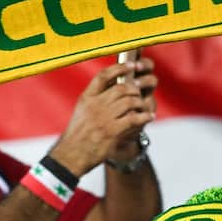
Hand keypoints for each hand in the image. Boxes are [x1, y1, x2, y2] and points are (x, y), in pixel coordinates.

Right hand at [50, 57, 156, 174]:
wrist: (72, 155)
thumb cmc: (78, 134)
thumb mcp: (82, 111)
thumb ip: (96, 98)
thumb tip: (115, 86)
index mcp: (87, 98)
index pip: (104, 76)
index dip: (120, 68)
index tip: (133, 65)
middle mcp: (95, 106)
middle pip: (122, 88)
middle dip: (134, 90)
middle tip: (139, 95)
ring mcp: (104, 118)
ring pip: (130, 101)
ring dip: (140, 104)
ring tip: (143, 108)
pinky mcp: (113, 132)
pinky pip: (134, 118)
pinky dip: (145, 116)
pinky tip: (149, 117)